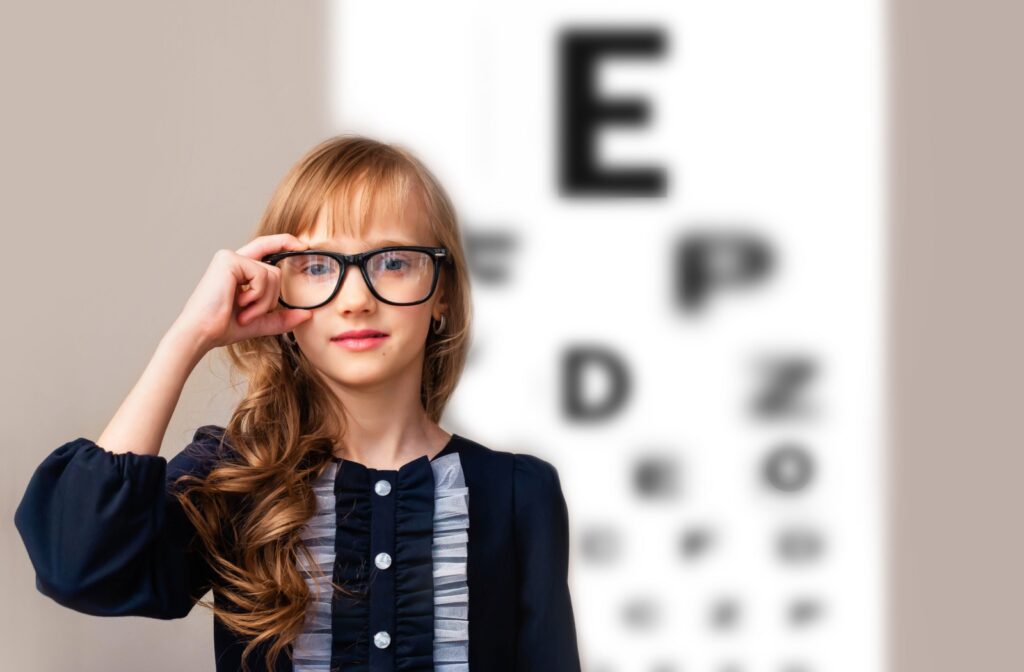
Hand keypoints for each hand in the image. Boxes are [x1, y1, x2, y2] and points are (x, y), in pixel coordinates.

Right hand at [172, 234, 313, 350]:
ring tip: (243, 312)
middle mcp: (233, 259)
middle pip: (276, 271)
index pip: (265, 248)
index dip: (283, 242)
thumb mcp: (259, 322)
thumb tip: (308, 314)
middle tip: (249, 314)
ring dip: (263, 301)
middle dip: (270, 298)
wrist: (201, 332)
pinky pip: (263, 275)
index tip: (302, 245)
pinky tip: (240, 303)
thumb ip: (281, 317)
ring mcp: (230, 257)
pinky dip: (257, 295)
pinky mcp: (230, 260)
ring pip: (272, 275)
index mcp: (238, 270)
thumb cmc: (222, 327)